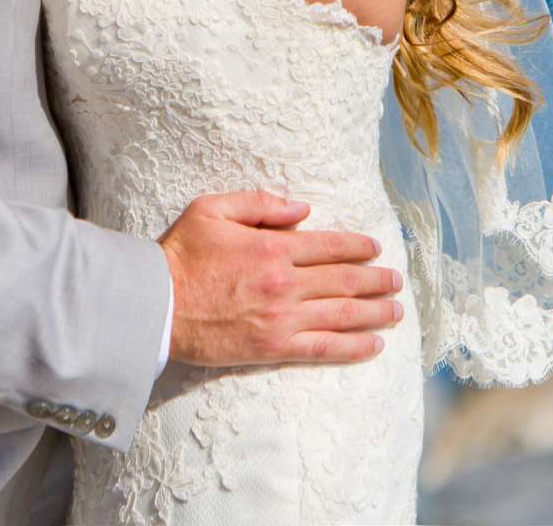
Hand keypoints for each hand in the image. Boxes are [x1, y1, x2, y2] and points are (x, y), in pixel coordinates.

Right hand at [157, 192, 404, 366]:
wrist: (155, 305)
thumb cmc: (180, 255)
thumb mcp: (212, 209)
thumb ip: (260, 203)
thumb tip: (302, 209)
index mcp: (273, 246)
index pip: (331, 246)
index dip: (359, 246)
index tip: (375, 248)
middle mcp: (285, 282)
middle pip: (345, 280)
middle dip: (376, 280)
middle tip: (396, 281)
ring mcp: (282, 318)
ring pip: (343, 314)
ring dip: (375, 312)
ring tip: (397, 310)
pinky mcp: (274, 348)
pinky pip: (323, 348)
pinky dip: (352, 347)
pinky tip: (373, 345)